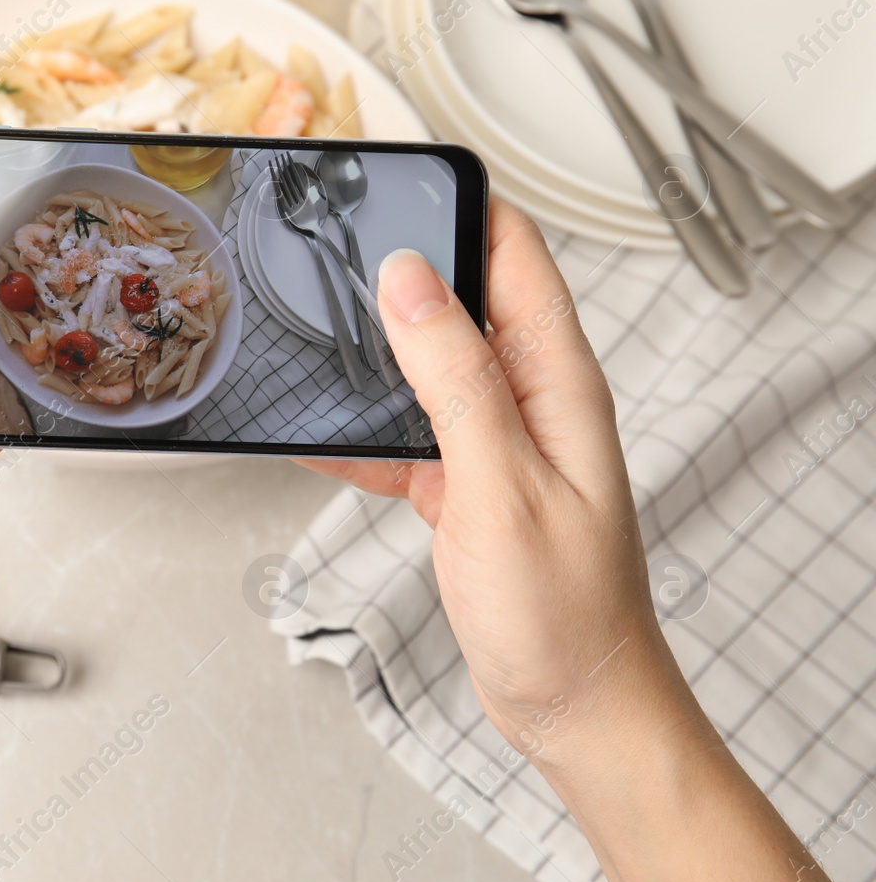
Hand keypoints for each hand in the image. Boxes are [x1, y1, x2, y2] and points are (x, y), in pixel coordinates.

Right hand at [304, 199, 856, 881]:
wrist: (573, 704)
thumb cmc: (564, 613)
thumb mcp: (501, 483)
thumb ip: (456, 378)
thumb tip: (410, 282)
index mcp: (557, 381)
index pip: (514, 253)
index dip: (460, 202)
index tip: (398, 177)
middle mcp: (529, 399)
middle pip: (461, 298)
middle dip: (398, 265)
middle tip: (330, 243)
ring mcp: (493, 440)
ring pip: (421, 365)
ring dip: (370, 348)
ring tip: (308, 326)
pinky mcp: (462, 483)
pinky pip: (402, 433)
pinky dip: (357, 429)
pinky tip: (313, 430)